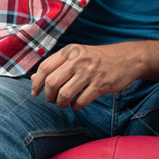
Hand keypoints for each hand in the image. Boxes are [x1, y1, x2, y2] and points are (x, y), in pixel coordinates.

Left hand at [29, 42, 143, 109]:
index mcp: (69, 51)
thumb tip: (33, 78)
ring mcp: (89, 73)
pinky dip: (75, 106)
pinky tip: (77, 104)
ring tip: (64, 103)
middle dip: (48, 96)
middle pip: (51, 82)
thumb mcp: (76, 56)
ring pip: (64, 94)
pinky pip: (80, 102)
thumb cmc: (97, 58)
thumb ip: (55, 66)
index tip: (35, 92)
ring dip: (60, 103)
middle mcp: (78, 60)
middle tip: (52, 99)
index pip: (44, 67)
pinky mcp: (100, 85)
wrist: (126, 58)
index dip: (36, 82)